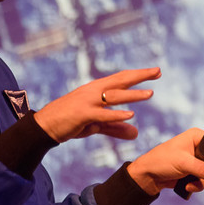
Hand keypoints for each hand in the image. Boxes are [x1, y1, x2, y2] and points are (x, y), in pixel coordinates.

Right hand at [33, 67, 160, 143]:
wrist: (45, 125)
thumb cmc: (70, 122)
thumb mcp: (96, 124)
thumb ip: (116, 128)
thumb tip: (136, 133)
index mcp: (96, 89)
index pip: (121, 79)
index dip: (138, 75)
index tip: (156, 71)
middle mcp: (93, 91)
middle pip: (120, 81)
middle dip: (139, 76)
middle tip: (158, 71)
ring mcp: (87, 102)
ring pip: (114, 96)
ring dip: (133, 95)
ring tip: (150, 94)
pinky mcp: (82, 114)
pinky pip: (102, 114)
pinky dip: (116, 115)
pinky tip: (130, 115)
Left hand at [126, 128, 203, 196]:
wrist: (148, 175)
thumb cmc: (161, 161)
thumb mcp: (183, 164)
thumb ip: (203, 169)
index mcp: (198, 136)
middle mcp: (201, 146)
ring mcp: (200, 159)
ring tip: (197, 186)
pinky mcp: (196, 170)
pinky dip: (201, 184)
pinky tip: (189, 186)